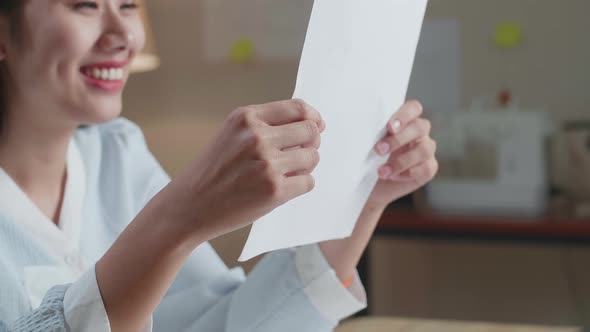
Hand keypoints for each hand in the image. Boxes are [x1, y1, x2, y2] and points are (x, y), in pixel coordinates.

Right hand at [163, 99, 324, 242]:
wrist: (189, 206)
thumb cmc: (213, 171)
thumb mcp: (232, 135)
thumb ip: (266, 125)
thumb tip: (313, 123)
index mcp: (246, 117)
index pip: (298, 108)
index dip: (312, 117)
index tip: (316, 126)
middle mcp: (257, 137)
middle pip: (310, 130)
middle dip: (311, 142)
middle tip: (299, 154)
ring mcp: (267, 164)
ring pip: (312, 157)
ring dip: (305, 166)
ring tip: (286, 173)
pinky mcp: (274, 191)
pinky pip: (308, 182)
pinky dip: (300, 185)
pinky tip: (282, 188)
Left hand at [367, 100, 437, 208]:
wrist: (370, 186)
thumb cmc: (366, 160)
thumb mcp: (365, 144)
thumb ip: (368, 132)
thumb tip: (353, 126)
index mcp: (405, 120)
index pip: (413, 108)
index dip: (404, 115)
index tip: (388, 127)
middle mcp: (418, 132)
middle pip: (420, 127)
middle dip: (398, 139)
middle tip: (379, 150)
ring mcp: (425, 149)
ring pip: (425, 148)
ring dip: (402, 161)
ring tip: (381, 171)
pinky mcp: (428, 168)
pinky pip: (426, 168)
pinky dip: (408, 173)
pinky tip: (393, 176)